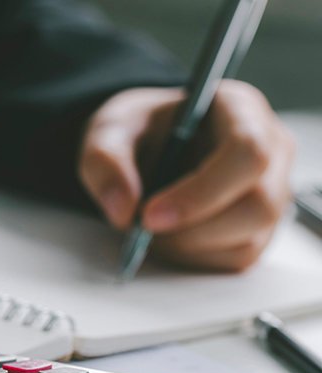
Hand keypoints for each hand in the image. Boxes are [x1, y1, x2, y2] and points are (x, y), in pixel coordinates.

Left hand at [78, 80, 294, 270]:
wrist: (145, 148)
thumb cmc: (139, 130)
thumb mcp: (109, 131)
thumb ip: (105, 160)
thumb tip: (122, 211)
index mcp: (242, 110)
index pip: (247, 153)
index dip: (201, 191)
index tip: (149, 215)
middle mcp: (270, 151)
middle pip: (258, 205)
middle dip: (192, 228)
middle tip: (142, 229)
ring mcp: (271, 192)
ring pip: (248, 239)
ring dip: (190, 246)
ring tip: (150, 229)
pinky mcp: (258, 227)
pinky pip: (237, 257)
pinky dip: (195, 258)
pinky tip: (168, 237)